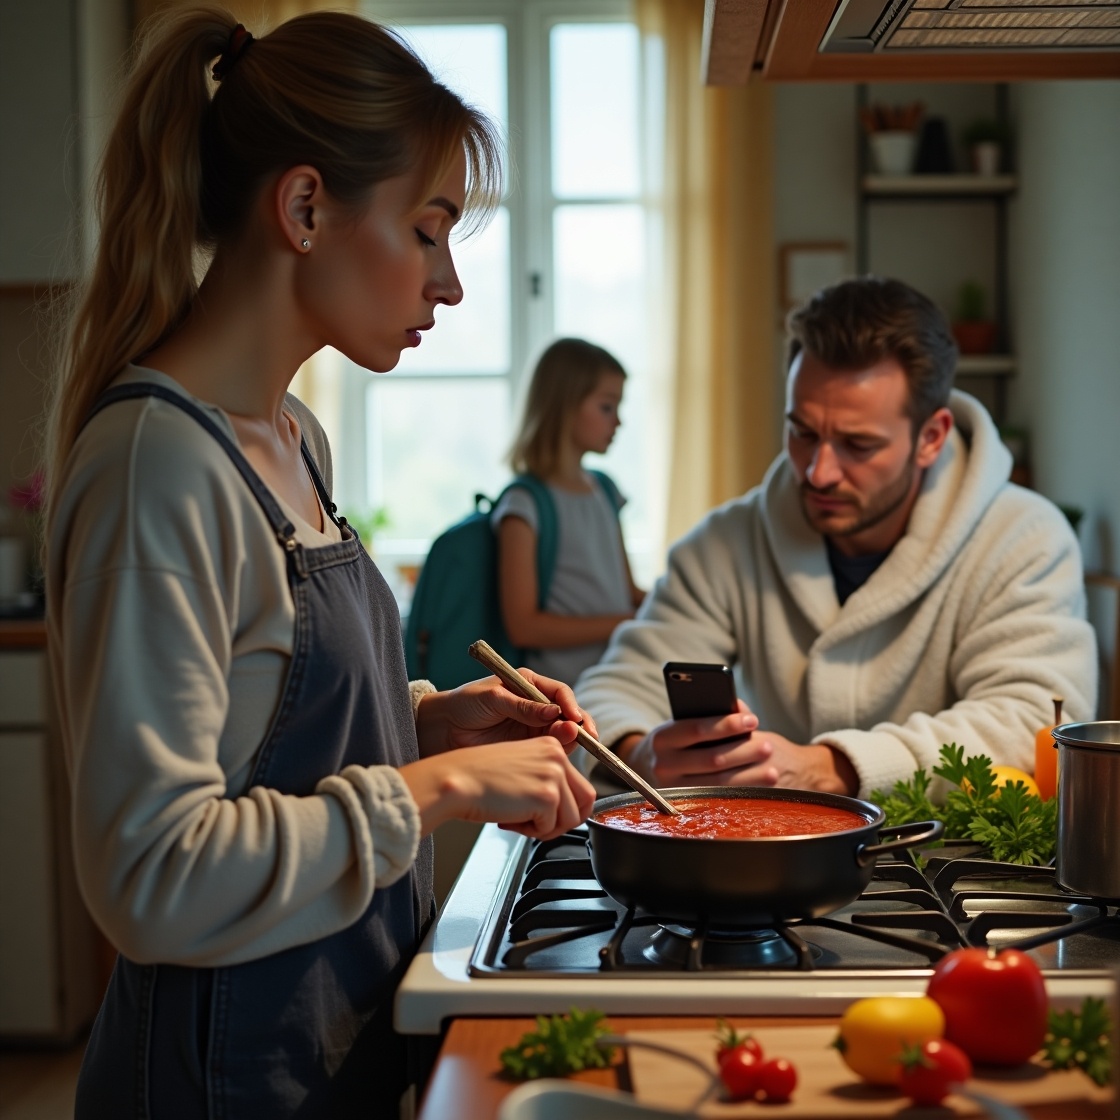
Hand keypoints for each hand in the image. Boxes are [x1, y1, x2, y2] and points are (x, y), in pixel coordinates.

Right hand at [400, 737, 596, 839]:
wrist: (457, 780)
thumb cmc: (479, 778)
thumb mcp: (522, 769)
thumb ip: (547, 782)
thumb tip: (569, 810)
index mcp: (552, 746)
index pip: (582, 786)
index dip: (567, 808)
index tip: (549, 816)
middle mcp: (557, 757)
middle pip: (585, 802)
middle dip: (563, 821)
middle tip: (538, 826)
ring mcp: (554, 775)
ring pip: (571, 819)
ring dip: (545, 828)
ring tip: (519, 820)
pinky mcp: (547, 796)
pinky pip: (550, 828)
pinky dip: (530, 832)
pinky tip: (510, 819)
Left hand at [415, 670, 596, 755]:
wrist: (443, 729)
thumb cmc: (464, 704)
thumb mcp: (493, 699)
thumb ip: (522, 706)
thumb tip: (553, 712)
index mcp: (528, 685)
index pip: (559, 693)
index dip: (570, 705)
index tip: (574, 718)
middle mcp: (536, 706)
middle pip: (567, 714)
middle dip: (577, 724)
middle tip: (581, 735)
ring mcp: (533, 727)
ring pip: (562, 733)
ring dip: (570, 738)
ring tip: (569, 741)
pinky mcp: (528, 747)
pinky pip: (550, 749)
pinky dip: (558, 753)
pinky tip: (559, 756)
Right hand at [622, 708, 857, 794]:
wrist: (647, 767)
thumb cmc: (677, 740)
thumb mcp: (683, 722)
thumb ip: (711, 713)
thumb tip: (741, 710)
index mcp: (662, 738)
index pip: (697, 729)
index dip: (727, 724)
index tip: (753, 720)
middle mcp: (663, 765)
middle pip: (711, 759)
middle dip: (744, 752)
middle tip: (768, 746)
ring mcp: (672, 788)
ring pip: (717, 783)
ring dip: (749, 777)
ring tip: (772, 770)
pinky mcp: (683, 806)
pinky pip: (717, 800)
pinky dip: (741, 793)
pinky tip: (759, 788)